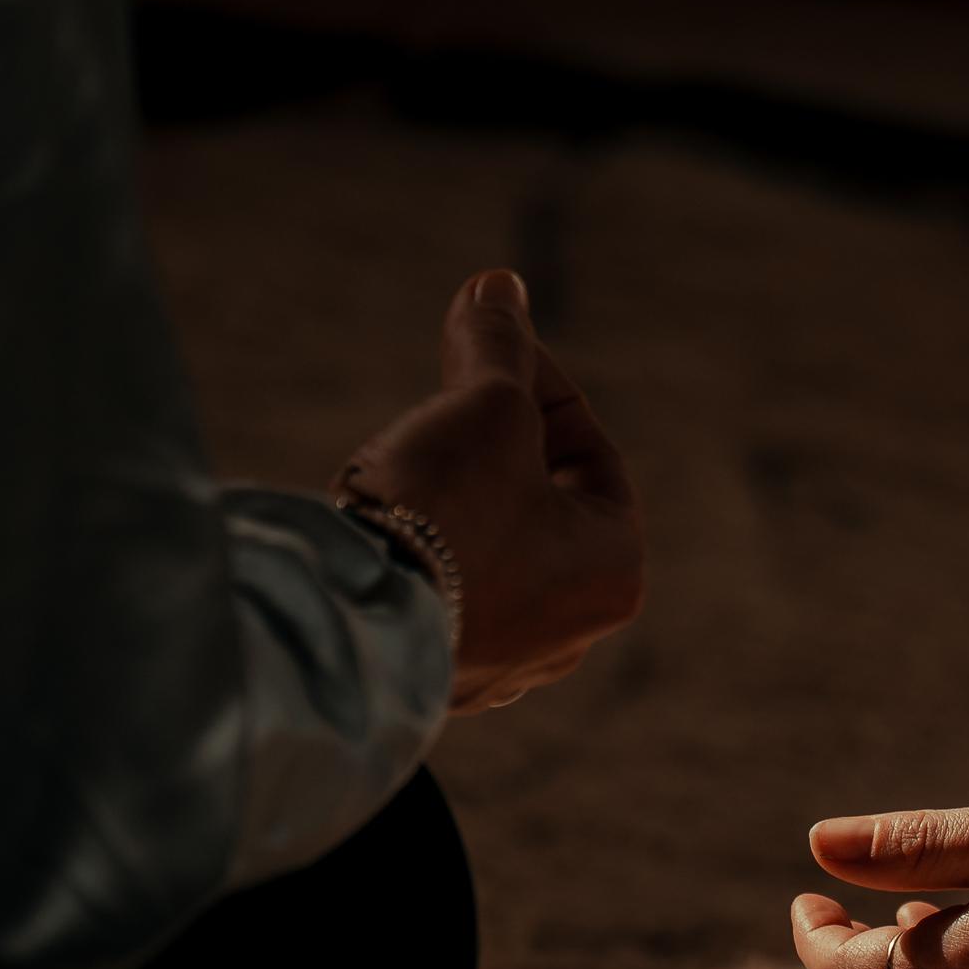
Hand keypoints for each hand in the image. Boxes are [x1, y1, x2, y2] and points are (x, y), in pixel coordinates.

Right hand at [343, 269, 642, 712]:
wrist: (352, 621)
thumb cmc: (446, 513)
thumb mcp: (487, 405)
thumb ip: (499, 342)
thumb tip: (500, 287)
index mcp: (616, 569)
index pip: (589, 448)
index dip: (534, 381)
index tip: (480, 346)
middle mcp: (571, 632)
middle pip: (536, 501)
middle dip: (483, 445)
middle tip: (433, 416)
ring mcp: (504, 666)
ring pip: (483, 550)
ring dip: (443, 500)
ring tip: (395, 482)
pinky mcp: (438, 682)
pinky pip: (437, 597)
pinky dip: (414, 556)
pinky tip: (377, 538)